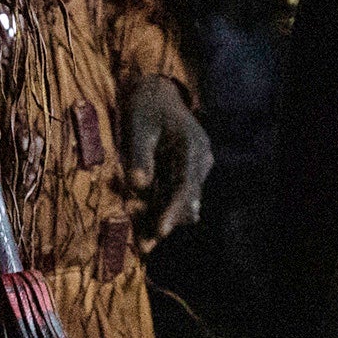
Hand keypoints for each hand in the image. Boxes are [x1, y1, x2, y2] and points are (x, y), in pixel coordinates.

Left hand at [120, 76, 214, 244]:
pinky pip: (173, 195)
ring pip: (181, 202)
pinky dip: (159, 209)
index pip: (185, 186)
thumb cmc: (146, 105)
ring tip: (140, 241)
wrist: (157, 90)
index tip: (161, 232)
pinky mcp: (183, 172)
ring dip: (161, 219)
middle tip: (144, 246)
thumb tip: (138, 186)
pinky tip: (141, 224)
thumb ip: (140, 155)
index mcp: (192, 148)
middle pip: (187, 201)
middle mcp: (199, 161)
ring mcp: (193, 168)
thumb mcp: (139, 125)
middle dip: (166, 223)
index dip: (173, 211)